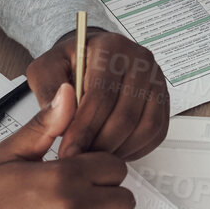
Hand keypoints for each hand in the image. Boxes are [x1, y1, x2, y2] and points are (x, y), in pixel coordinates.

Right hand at [0, 85, 135, 208]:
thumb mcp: (10, 155)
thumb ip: (45, 125)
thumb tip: (69, 94)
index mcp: (64, 175)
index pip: (116, 168)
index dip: (103, 173)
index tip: (86, 180)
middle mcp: (74, 208)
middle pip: (124, 200)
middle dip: (107, 201)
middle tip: (83, 205)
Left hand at [28, 29, 168, 159]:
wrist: (91, 58)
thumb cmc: (70, 64)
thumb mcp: (46, 69)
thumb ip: (48, 91)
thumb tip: (62, 112)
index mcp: (111, 47)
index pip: (101, 94)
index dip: (84, 128)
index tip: (68, 150)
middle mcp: (140, 60)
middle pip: (126, 114)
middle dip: (100, 144)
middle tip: (80, 160)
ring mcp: (156, 79)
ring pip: (145, 126)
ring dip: (119, 150)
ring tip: (94, 158)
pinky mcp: (163, 99)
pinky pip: (156, 132)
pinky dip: (135, 149)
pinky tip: (112, 152)